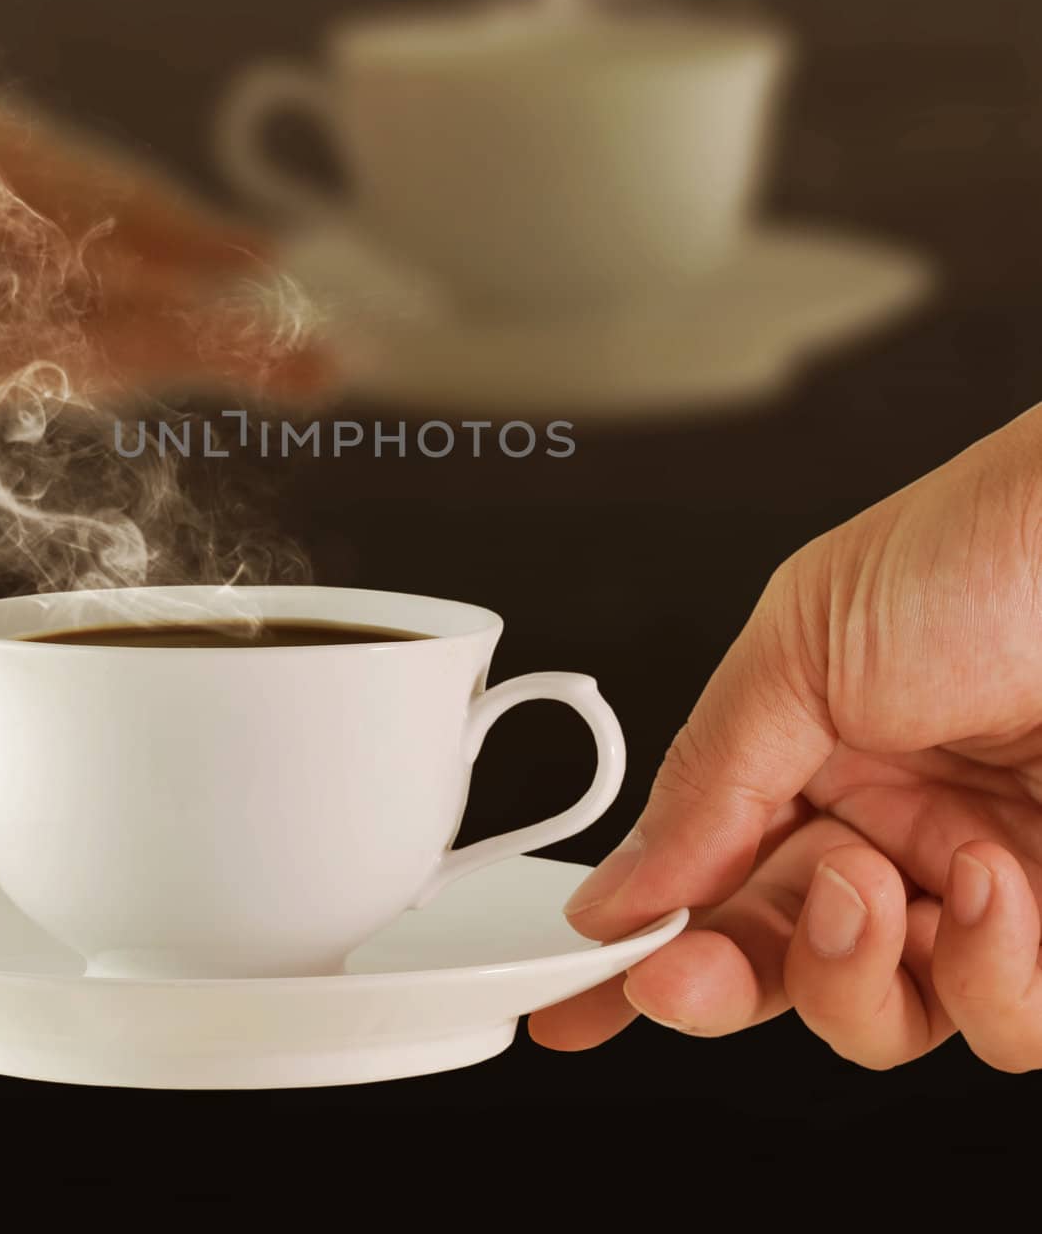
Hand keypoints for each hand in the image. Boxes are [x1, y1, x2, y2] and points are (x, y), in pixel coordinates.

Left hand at [0, 47, 323, 409]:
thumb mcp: (9, 147)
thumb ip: (124, 202)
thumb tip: (249, 247)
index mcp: (59, 228)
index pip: (173, 274)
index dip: (247, 300)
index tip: (325, 322)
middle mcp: (28, 294)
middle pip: (153, 336)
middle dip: (240, 352)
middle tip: (331, 368)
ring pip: (101, 366)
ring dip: (182, 364)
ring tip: (276, 358)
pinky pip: (21, 381)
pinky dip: (76, 364)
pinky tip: (130, 343)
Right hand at [531, 405, 1041, 1070]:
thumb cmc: (979, 553)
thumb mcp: (797, 650)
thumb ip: (706, 784)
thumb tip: (620, 890)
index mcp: (803, 753)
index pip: (702, 874)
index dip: (638, 947)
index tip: (574, 1004)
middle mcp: (886, 826)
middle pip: (776, 965)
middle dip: (719, 982)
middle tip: (681, 974)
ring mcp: (975, 883)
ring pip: (883, 1018)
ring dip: (853, 971)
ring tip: (872, 884)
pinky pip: (1006, 1020)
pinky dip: (988, 973)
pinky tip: (988, 886)